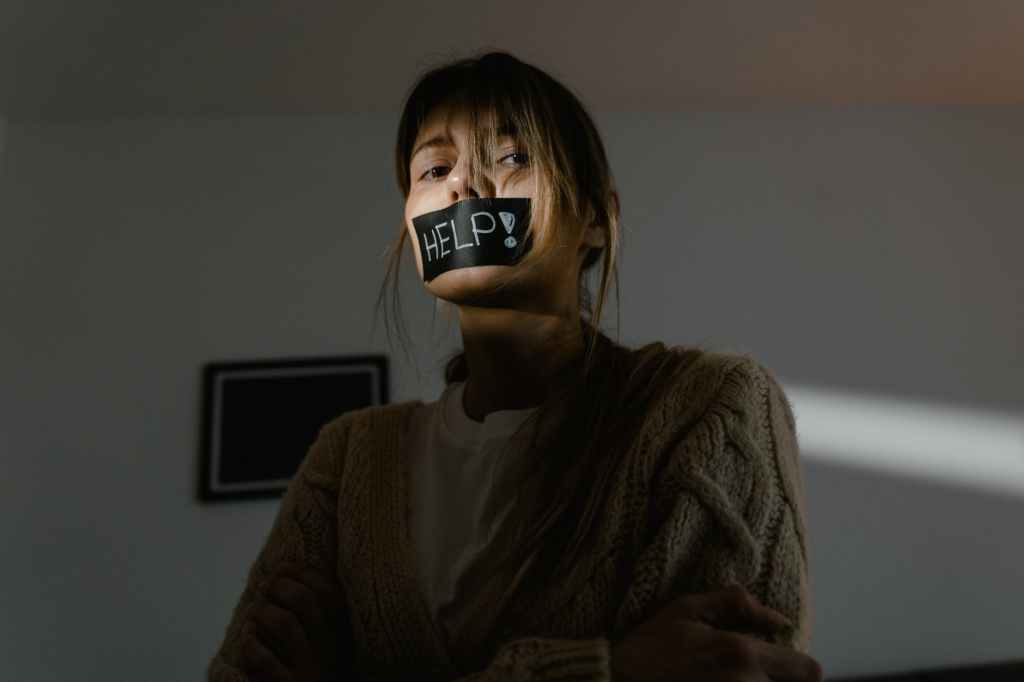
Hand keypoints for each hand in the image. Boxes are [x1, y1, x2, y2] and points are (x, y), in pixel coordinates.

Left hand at [239, 562, 352, 681]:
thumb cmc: (311, 676)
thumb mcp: (323, 647)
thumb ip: (313, 617)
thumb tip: (284, 574)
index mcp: (342, 636)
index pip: (330, 591)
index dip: (303, 572)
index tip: (282, 569)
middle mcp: (329, 650)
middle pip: (306, 600)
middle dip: (279, 585)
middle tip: (264, 587)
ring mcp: (308, 671)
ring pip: (285, 623)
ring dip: (262, 611)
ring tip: (253, 613)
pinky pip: (264, 659)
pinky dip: (250, 644)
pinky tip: (247, 640)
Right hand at [610, 584, 822, 681]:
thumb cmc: (650, 647)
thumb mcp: (686, 609)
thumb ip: (736, 603)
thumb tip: (779, 619)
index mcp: (741, 653)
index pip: (808, 671)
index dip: (800, 666)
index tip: (783, 663)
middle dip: (778, 680)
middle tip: (749, 671)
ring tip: (730, 679)